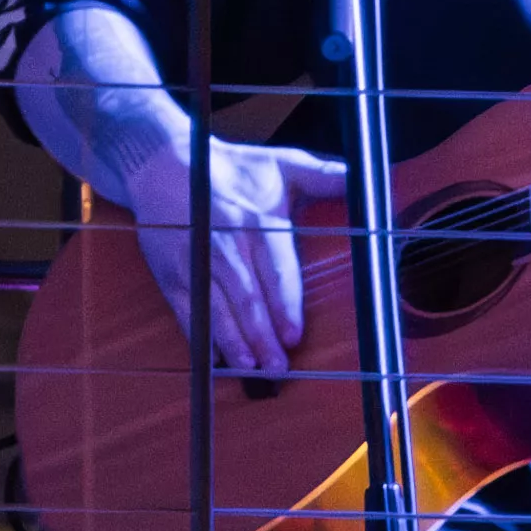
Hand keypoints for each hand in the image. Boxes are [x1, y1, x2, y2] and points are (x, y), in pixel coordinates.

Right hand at [119, 135, 350, 377]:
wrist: (162, 163)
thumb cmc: (231, 169)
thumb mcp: (280, 165)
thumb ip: (325, 176)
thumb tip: (369, 177)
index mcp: (256, 220)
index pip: (275, 270)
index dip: (284, 305)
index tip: (294, 335)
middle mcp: (224, 242)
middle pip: (246, 296)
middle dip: (262, 335)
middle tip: (278, 366)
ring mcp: (194, 260)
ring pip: (216, 307)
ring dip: (233, 341)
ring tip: (249, 368)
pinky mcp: (171, 273)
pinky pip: (187, 310)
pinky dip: (200, 335)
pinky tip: (215, 357)